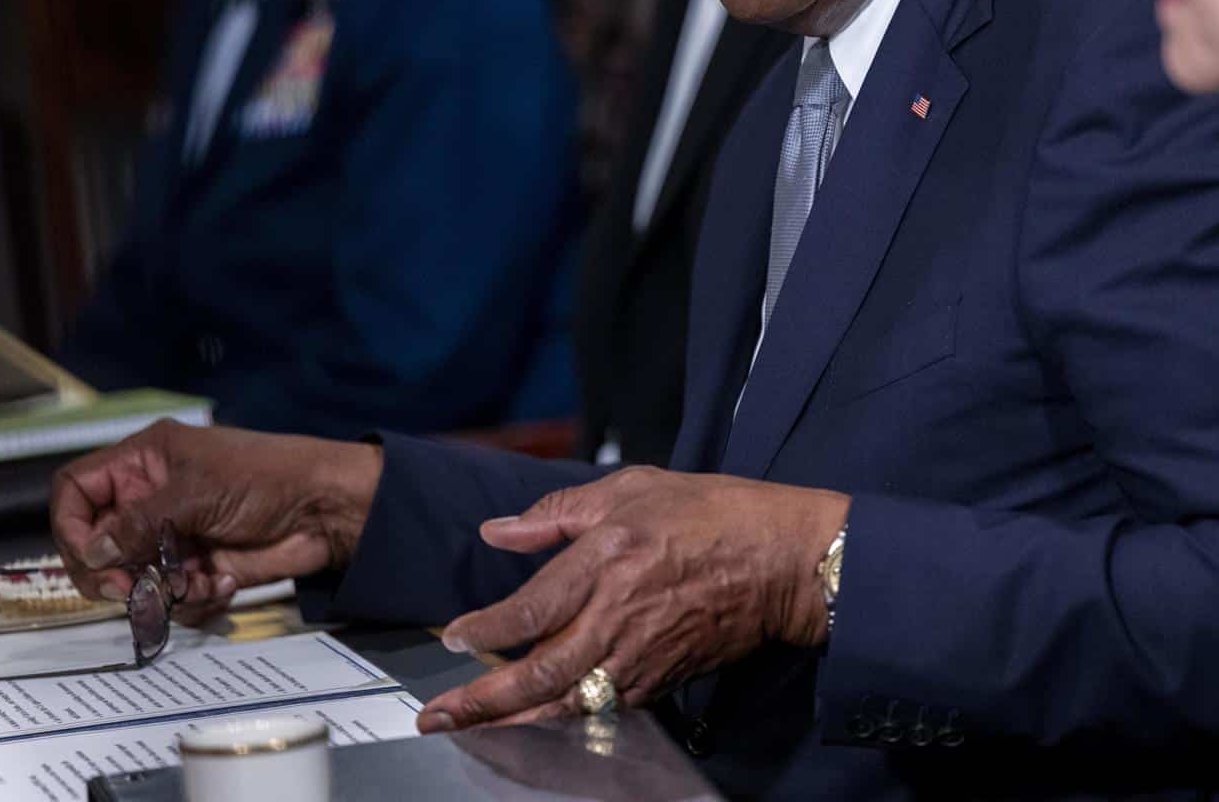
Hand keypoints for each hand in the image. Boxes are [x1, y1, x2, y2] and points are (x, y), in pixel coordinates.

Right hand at [49, 420, 381, 617]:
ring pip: (131, 578)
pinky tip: (220, 583)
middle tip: (128, 589)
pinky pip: (169, 597)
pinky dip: (190, 598)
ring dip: (156, 589)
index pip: (77, 491)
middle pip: (95, 544)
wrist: (326, 510)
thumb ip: (138, 522)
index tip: (90, 558)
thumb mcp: (196, 491)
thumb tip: (92, 552)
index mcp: (144, 462)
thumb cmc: (264, 477)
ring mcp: (173, 537)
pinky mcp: (197, 568)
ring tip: (193, 580)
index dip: (70, 526)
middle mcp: (150, 499)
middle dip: (109, 572)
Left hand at [415, 468, 848, 732]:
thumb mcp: (632, 488)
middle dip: (482, 701)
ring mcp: (641, 655)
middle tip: (436, 718)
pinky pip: (601, 707)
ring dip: (514, 722)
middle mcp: (618, 615)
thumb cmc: (711, 513)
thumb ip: (558, 511)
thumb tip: (498, 531)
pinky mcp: (660, 678)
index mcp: (608, 559)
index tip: (454, 640)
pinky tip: (534, 720)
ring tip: (472, 730)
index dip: (486, 630)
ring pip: (566, 702)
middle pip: (539, 671)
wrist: (782, 561)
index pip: (531, 608)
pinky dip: (562, 719)